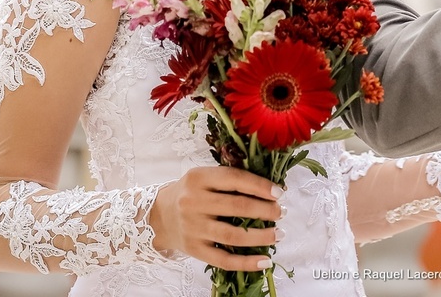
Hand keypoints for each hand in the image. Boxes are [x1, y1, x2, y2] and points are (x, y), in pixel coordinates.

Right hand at [150, 165, 283, 270]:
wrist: (158, 217)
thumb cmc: (190, 193)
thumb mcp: (203, 177)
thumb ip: (230, 179)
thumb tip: (271, 189)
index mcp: (198, 178)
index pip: (235, 179)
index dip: (260, 186)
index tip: (280, 193)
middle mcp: (193, 202)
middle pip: (237, 207)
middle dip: (265, 210)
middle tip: (281, 213)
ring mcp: (193, 228)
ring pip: (233, 235)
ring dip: (261, 236)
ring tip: (279, 234)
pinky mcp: (194, 250)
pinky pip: (223, 259)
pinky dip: (246, 262)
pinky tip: (265, 261)